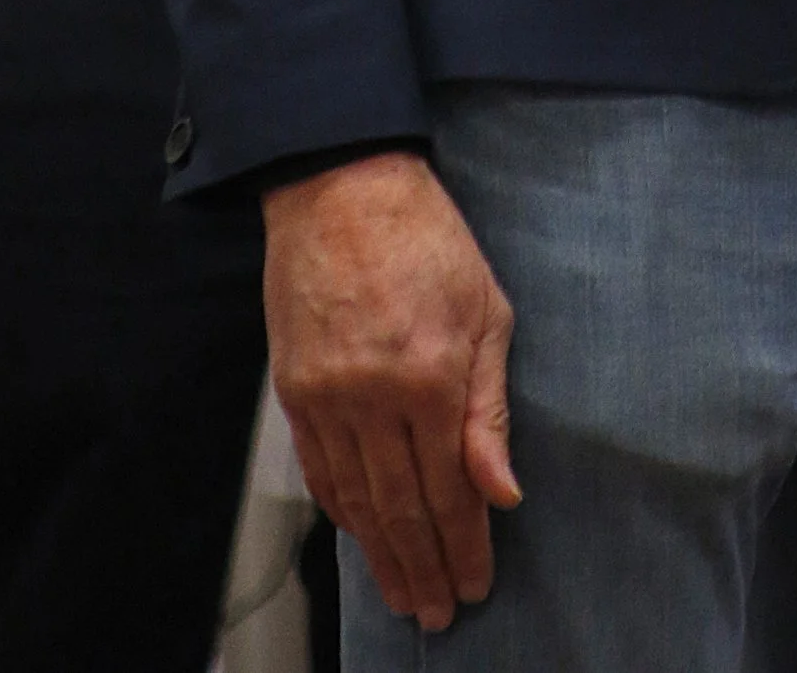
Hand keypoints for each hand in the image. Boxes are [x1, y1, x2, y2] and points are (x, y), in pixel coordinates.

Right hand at [264, 151, 519, 631]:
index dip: (465, 545)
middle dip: (423, 568)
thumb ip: (489, 407)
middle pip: (401, 508)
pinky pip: (319, 469)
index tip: (475, 585)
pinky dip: (340, 510)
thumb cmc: (427, 237)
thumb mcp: (486, 308)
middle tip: (437, 612)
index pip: (452, 488)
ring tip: (402, 594)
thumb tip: (502, 490)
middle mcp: (374, 397)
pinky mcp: (294, 388)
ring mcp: (327, 396)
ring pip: (356, 500)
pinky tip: (359, 535)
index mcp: (431, 376)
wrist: (341, 185)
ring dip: (381, 555)